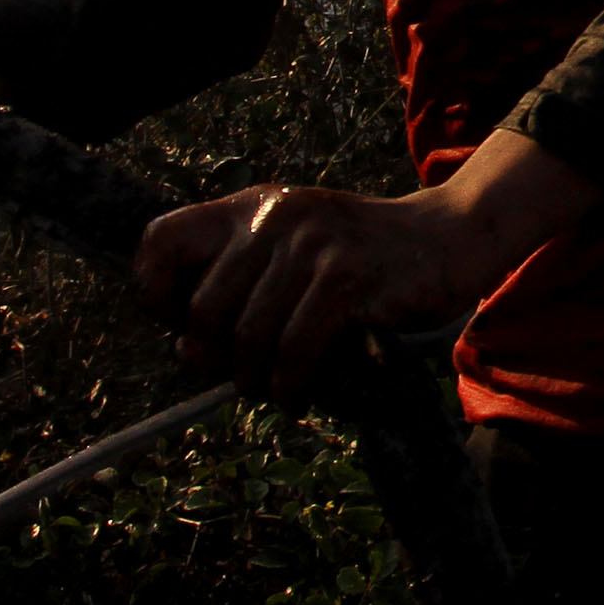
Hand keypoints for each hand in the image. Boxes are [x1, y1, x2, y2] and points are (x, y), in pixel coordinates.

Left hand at [135, 137, 597, 405]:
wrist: (449, 236)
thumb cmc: (365, 257)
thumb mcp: (296, 247)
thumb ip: (243, 281)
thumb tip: (187, 347)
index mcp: (252, 207)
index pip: (161, 240)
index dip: (154, 293)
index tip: (179, 327)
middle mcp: (274, 217)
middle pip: (203, 310)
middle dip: (214, 359)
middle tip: (240, 376)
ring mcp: (312, 245)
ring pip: (249, 336)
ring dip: (255, 381)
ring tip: (273, 391)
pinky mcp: (347, 276)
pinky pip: (295, 348)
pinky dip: (290, 385)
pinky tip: (298, 397)